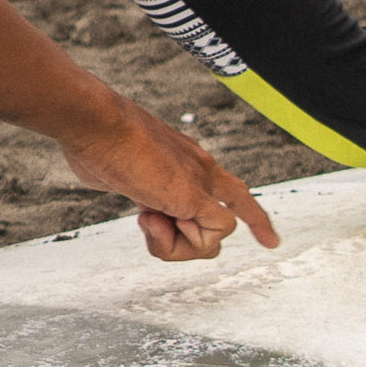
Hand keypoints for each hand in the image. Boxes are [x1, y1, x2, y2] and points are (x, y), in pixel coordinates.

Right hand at [57, 94, 280, 262]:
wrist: (94, 122)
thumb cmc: (94, 141)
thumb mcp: (112, 172)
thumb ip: (124, 182)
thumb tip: (116, 181)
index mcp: (184, 161)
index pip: (230, 192)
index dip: (251, 216)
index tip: (272, 241)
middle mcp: (200, 170)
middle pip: (224, 223)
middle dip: (186, 241)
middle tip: (145, 221)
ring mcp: (200, 182)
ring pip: (214, 239)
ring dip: (175, 244)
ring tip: (145, 216)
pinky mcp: (193, 195)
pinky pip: (212, 236)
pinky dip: (181, 240)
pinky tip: (152, 216)